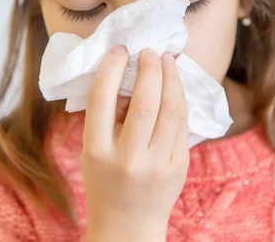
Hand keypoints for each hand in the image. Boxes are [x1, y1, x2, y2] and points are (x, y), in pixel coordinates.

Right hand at [82, 47, 189, 241]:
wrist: (127, 226)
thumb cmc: (104, 182)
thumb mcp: (92, 152)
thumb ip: (106, 118)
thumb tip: (129, 74)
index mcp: (96, 152)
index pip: (102, 99)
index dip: (111, 68)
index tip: (120, 50)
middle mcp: (128, 159)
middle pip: (145, 102)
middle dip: (150, 68)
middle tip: (150, 51)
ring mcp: (158, 164)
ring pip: (171, 110)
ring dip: (171, 78)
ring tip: (167, 60)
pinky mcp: (180, 167)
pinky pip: (182, 124)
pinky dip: (180, 98)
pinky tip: (176, 85)